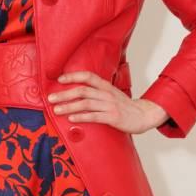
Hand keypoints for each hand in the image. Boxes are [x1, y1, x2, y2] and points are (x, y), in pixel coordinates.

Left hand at [47, 70, 169, 134]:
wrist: (144, 115)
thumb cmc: (125, 106)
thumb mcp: (112, 94)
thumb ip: (97, 92)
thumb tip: (78, 93)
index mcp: (106, 86)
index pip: (88, 76)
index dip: (73, 76)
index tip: (59, 79)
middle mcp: (106, 94)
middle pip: (82, 90)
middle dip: (64, 94)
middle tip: (50, 98)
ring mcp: (109, 105)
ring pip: (85, 103)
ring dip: (69, 106)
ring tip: (56, 110)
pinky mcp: (112, 117)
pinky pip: (94, 116)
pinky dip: (81, 117)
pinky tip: (71, 119)